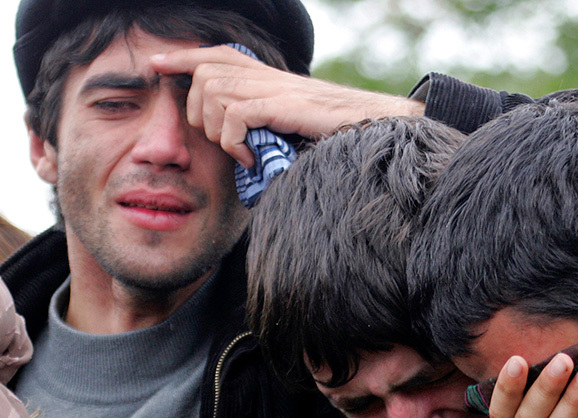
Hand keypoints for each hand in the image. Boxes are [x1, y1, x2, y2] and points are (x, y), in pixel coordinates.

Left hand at [150, 45, 425, 166]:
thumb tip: (246, 142)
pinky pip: (236, 115)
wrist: (375, 126)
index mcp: (269, 76)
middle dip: (198, 109)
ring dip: (219, 131)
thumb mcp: (296, 123)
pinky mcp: (282, 106)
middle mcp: (267, 75)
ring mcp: (274, 89)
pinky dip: (235, 141)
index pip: (216, 54)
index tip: (157, 64)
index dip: (184, 56)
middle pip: (205, 73)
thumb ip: (268, 121)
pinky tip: (251, 158)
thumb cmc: (339, 132)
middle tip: (222, 141)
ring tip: (240, 152)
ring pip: (215, 93)